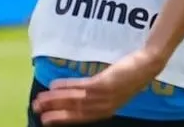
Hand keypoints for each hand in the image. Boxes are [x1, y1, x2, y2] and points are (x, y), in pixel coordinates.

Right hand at [31, 48, 166, 124]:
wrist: (147, 64)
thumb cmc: (130, 75)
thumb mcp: (113, 90)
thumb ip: (97, 96)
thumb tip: (77, 95)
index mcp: (106, 110)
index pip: (81, 118)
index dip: (62, 118)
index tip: (46, 119)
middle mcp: (104, 106)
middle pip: (74, 112)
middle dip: (54, 112)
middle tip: (36, 109)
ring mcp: (104, 96)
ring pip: (74, 101)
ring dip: (55, 99)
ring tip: (40, 98)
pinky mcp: (104, 84)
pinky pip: (80, 88)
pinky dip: (66, 87)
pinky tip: (54, 85)